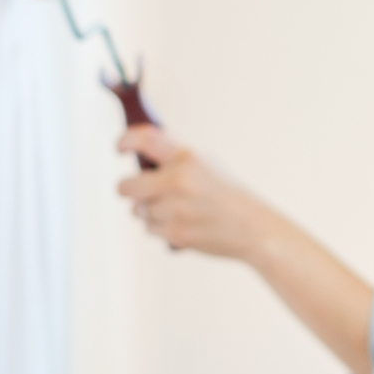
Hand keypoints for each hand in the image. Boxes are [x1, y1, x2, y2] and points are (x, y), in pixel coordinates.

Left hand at [118, 126, 272, 259]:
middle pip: (127, 187)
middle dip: (127, 190)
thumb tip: (144, 149)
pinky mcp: (176, 233)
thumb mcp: (208, 164)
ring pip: (138, 211)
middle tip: (135, 191)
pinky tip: (183, 223)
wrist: (253, 229)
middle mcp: (178, 181)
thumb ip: (176, 157)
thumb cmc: (229, 195)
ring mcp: (175, 209)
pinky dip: (161, 228)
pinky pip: (150, 229)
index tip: (119, 148)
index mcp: (187, 157)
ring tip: (177, 210)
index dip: (125, 141)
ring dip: (150, 212)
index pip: (145, 140)